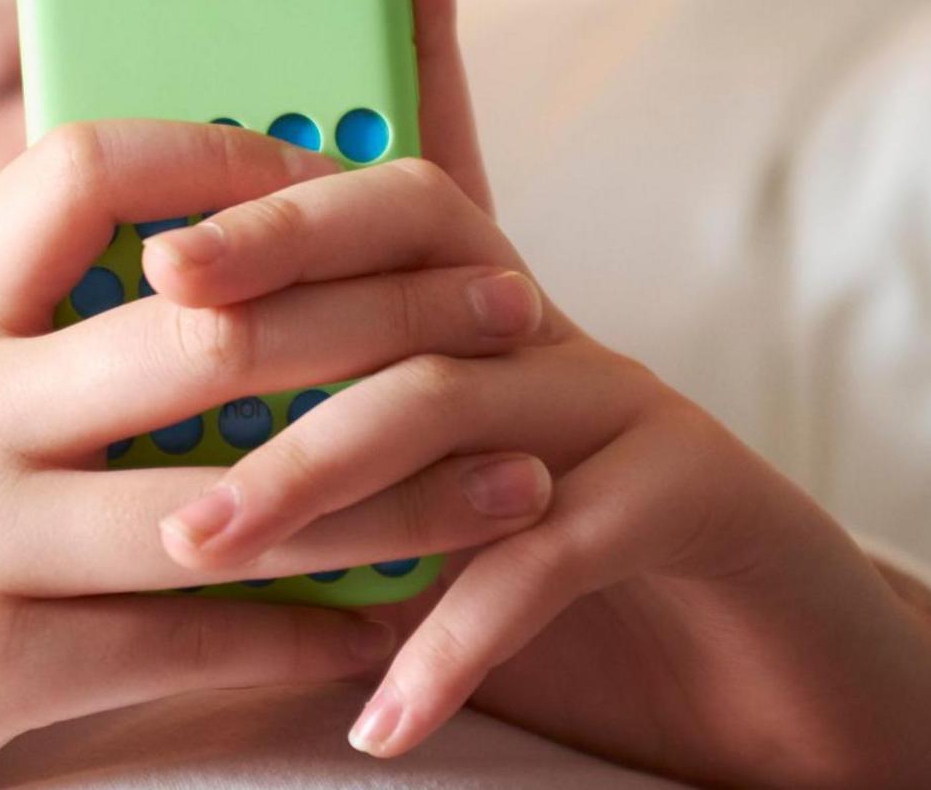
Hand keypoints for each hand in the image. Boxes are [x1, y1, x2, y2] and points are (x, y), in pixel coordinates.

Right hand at [0, 115, 558, 788]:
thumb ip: (51, 319)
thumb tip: (235, 246)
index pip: (81, 171)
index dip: (222, 153)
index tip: (342, 172)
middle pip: (206, 333)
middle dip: (385, 316)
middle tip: (507, 309)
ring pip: (233, 504)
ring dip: (400, 496)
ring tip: (512, 481)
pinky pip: (193, 643)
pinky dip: (311, 632)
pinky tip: (390, 619)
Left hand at [142, 0, 930, 788]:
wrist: (771, 681)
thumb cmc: (565, 591)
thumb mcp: (434, 513)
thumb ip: (335, 475)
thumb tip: (164, 488)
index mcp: (484, 319)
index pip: (380, 213)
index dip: (276, 213)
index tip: (159, 256)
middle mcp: (553, 338)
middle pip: (412, 266)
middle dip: (277, 299)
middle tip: (163, 349)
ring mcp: (626, 408)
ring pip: (452, 401)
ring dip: (314, 476)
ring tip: (202, 548)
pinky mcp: (698, 499)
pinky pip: (553, 552)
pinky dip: (456, 638)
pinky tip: (379, 717)